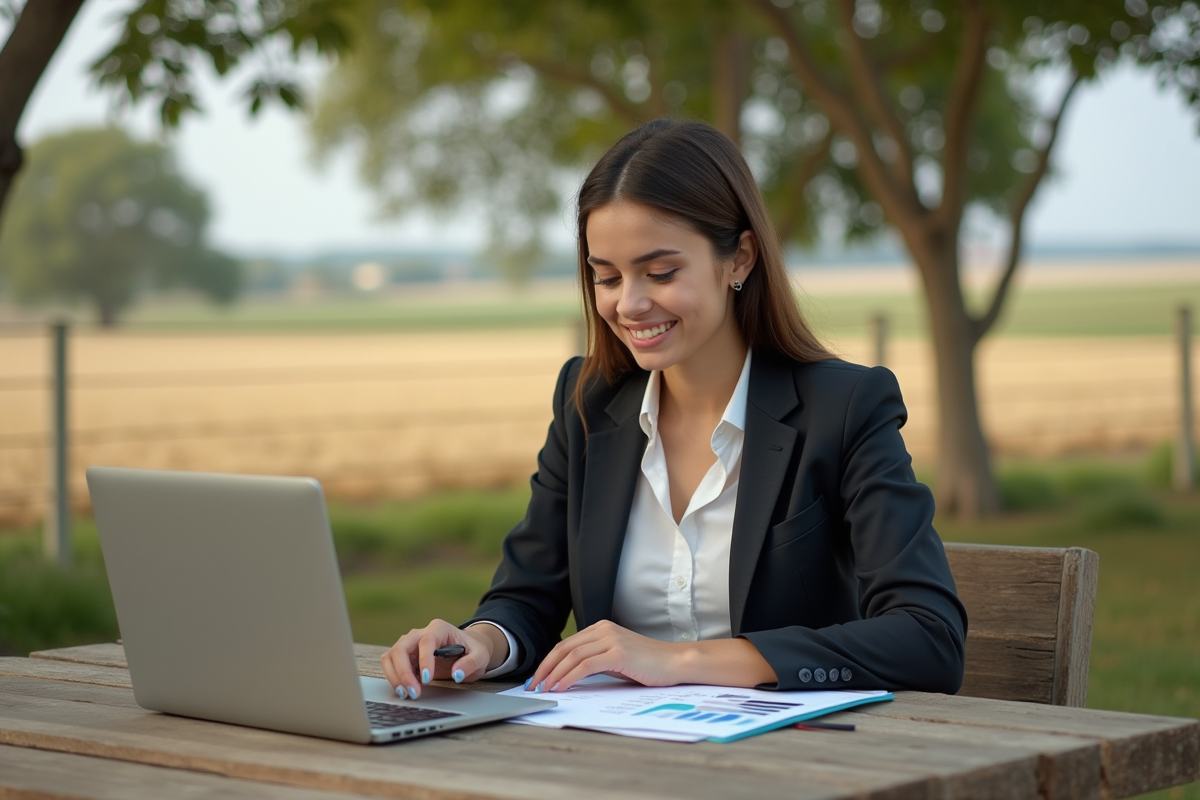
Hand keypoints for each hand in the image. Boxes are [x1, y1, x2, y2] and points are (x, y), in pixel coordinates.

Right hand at [379, 619, 493, 699]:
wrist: (467, 649)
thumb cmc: (473, 650)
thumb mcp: (480, 656)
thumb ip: (471, 663)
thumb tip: (457, 674)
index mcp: (439, 628)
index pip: (426, 641)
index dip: (424, 660)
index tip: (426, 679)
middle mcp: (420, 633)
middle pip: (401, 647)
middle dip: (403, 672)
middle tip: (413, 692)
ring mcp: (410, 644)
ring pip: (391, 655)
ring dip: (395, 676)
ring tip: (406, 694)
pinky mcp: (405, 656)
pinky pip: (391, 664)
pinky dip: (394, 677)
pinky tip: (405, 690)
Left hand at [525, 619, 682, 692]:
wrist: (675, 662)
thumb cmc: (648, 665)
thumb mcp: (617, 659)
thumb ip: (596, 661)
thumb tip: (569, 676)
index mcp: (601, 628)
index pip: (567, 644)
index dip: (549, 661)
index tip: (538, 677)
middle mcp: (604, 630)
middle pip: (564, 648)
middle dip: (545, 667)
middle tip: (534, 685)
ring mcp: (611, 640)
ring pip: (572, 656)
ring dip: (554, 674)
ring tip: (544, 689)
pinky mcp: (618, 653)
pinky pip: (585, 666)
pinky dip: (569, 677)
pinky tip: (562, 687)